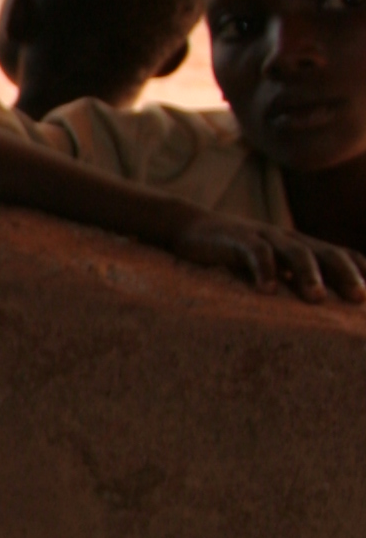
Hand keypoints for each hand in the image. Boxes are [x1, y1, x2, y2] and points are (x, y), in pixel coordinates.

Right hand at [172, 209, 365, 302]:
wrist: (190, 227)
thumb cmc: (235, 254)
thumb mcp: (271, 265)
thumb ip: (294, 280)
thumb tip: (319, 310)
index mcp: (303, 246)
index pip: (343, 255)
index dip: (362, 271)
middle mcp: (290, 239)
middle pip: (327, 253)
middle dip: (346, 274)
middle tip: (359, 297)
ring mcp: (265, 236)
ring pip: (296, 252)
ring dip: (309, 275)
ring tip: (316, 298)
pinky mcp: (237, 238)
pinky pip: (255, 252)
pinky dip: (264, 270)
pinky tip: (267, 290)